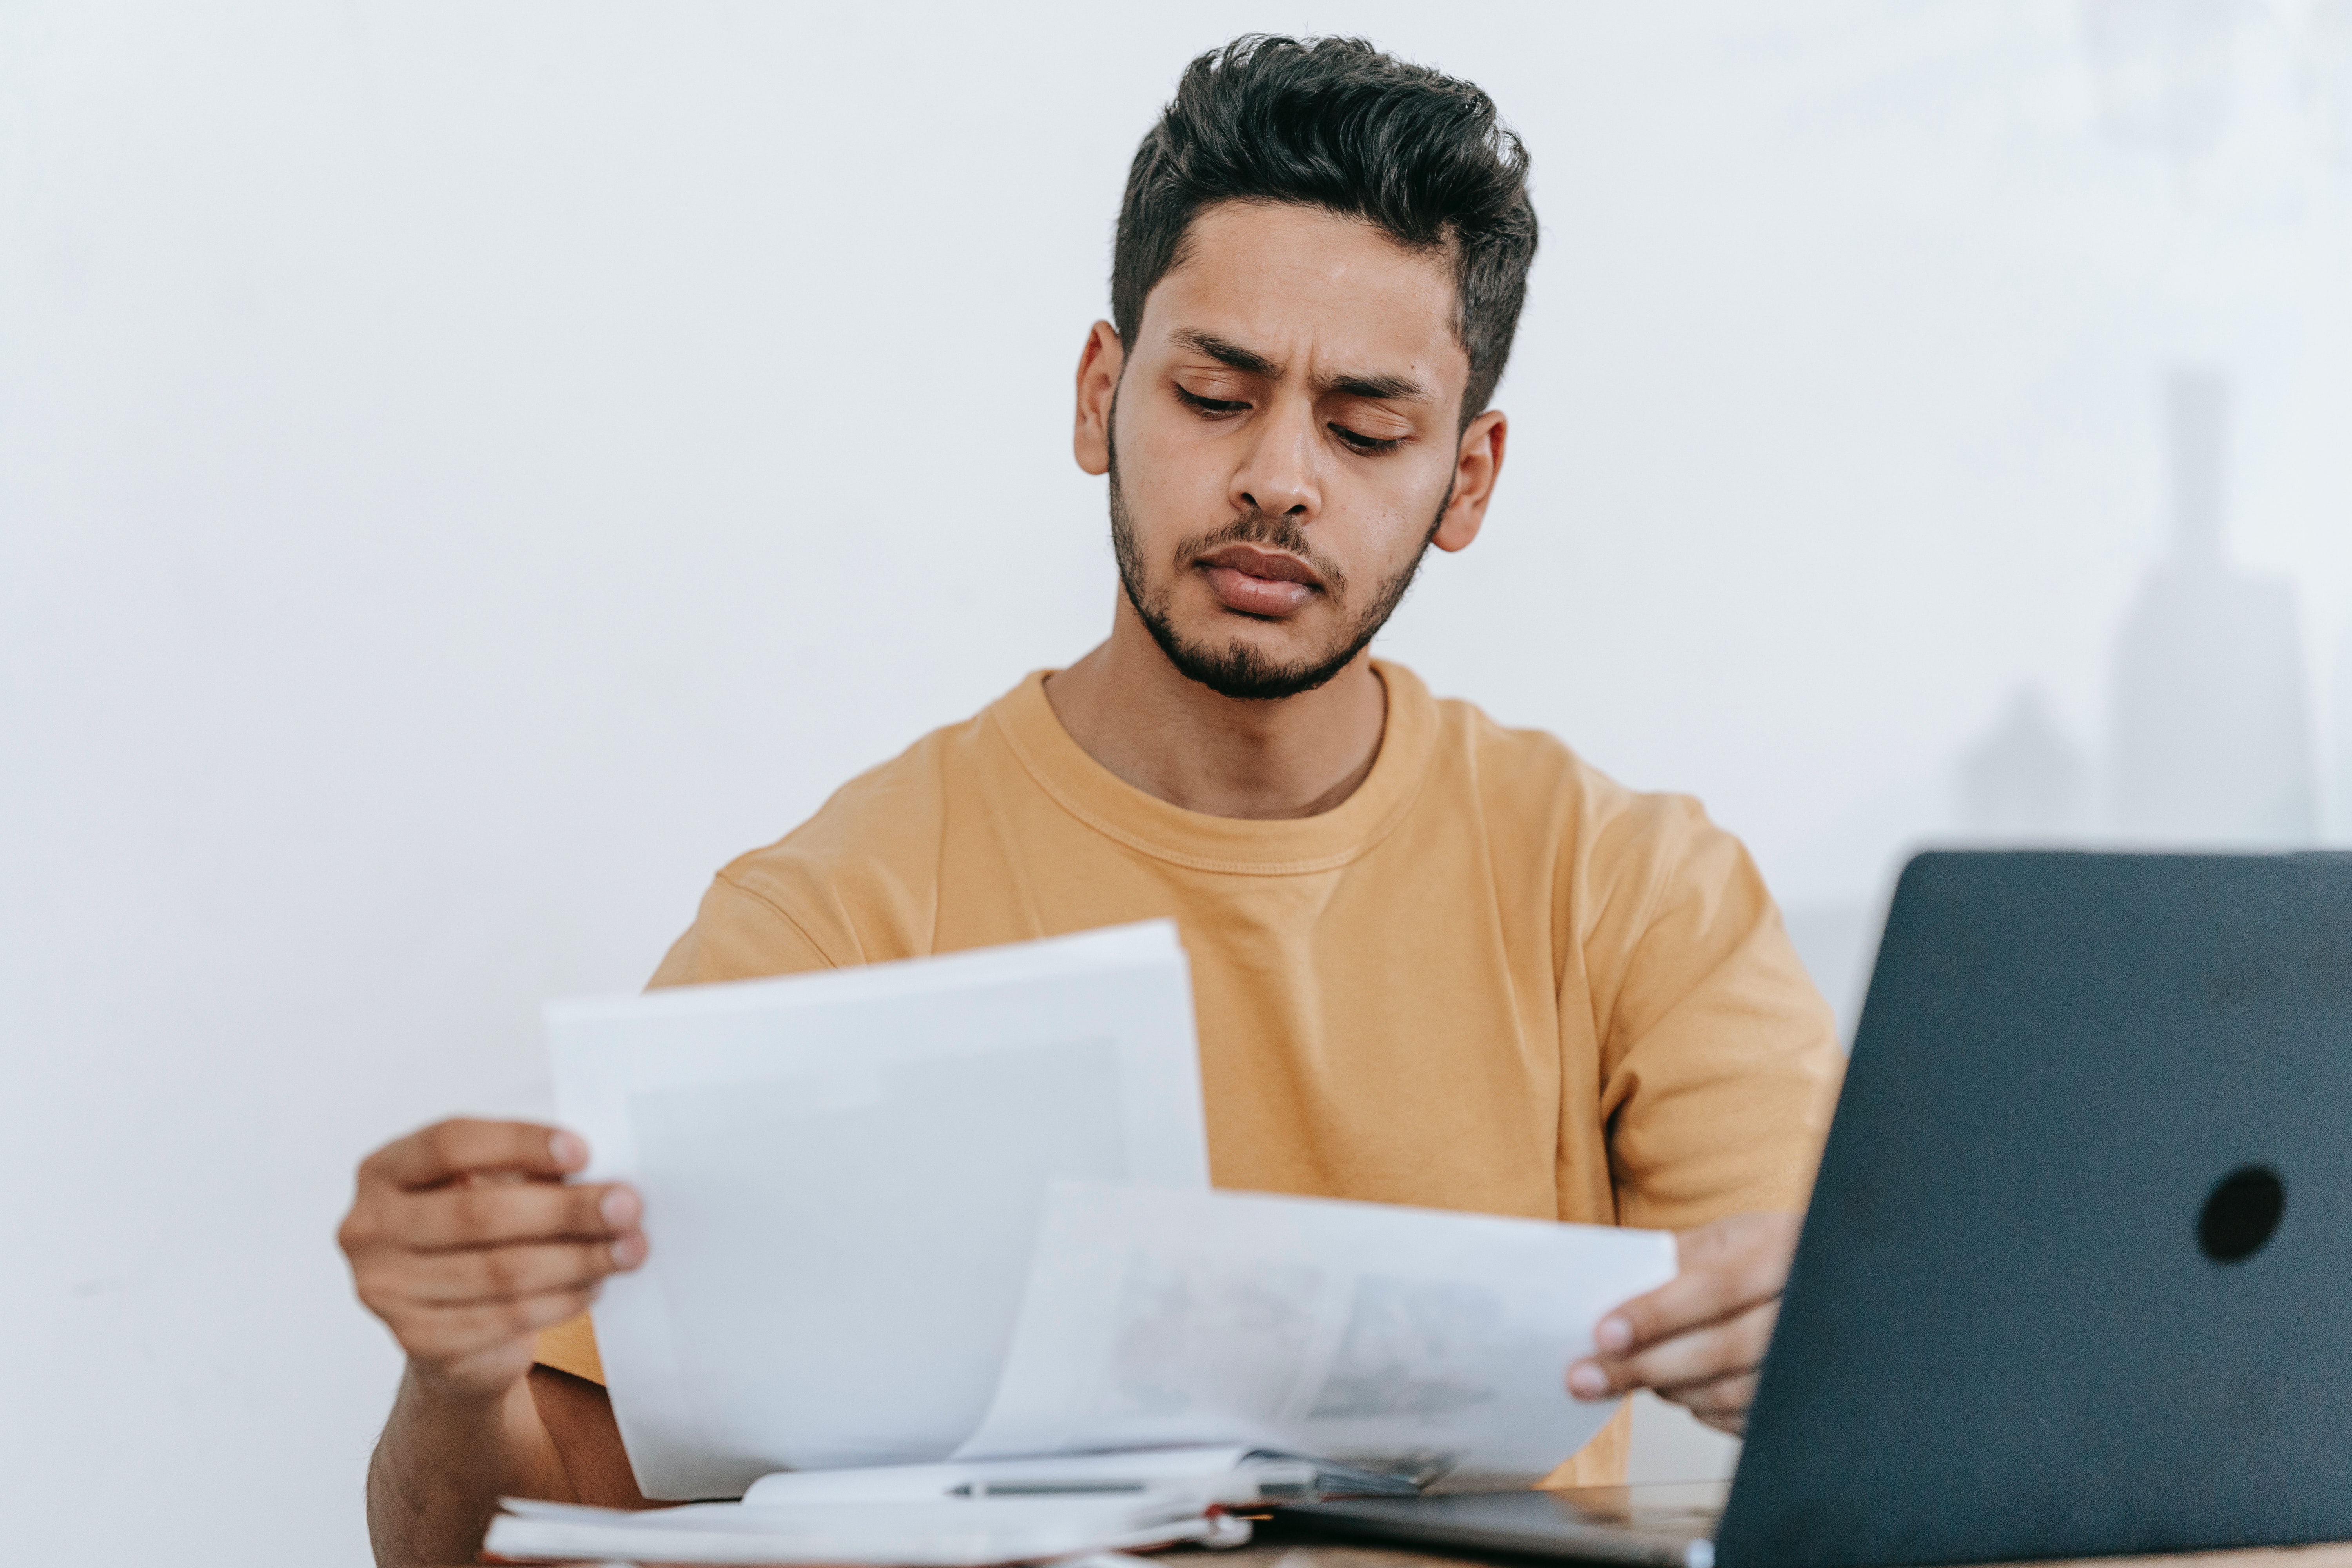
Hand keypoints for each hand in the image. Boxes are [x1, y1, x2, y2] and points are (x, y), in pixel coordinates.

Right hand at [338, 1118, 645, 1402]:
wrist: (448, 1330)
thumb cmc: (474, 1238)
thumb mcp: (486, 1189)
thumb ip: (526, 1174)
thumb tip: (601, 1176)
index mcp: (383, 1171)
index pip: (450, 1143)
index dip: (520, 1143)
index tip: (585, 1150)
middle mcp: (369, 1229)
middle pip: (480, 1213)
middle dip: (566, 1209)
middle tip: (629, 1206)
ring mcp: (385, 1289)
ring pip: (500, 1271)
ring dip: (578, 1259)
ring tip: (630, 1248)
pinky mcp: (417, 1341)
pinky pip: (505, 1317)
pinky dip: (562, 1299)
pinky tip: (596, 1284)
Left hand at [1565, 1210, 1799, 1434]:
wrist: (1824, 1280)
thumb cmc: (1763, 1255)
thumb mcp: (1727, 1238)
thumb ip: (1676, 1260)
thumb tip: (1609, 1291)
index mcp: (1784, 1250)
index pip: (1714, 1288)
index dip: (1656, 1313)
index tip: (1603, 1334)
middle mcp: (1808, 1308)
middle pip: (1720, 1349)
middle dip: (1644, 1366)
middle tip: (1584, 1377)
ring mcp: (1813, 1360)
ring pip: (1729, 1391)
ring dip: (1667, 1387)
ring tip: (1627, 1373)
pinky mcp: (1806, 1401)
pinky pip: (1741, 1418)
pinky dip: (1698, 1407)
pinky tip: (1676, 1386)